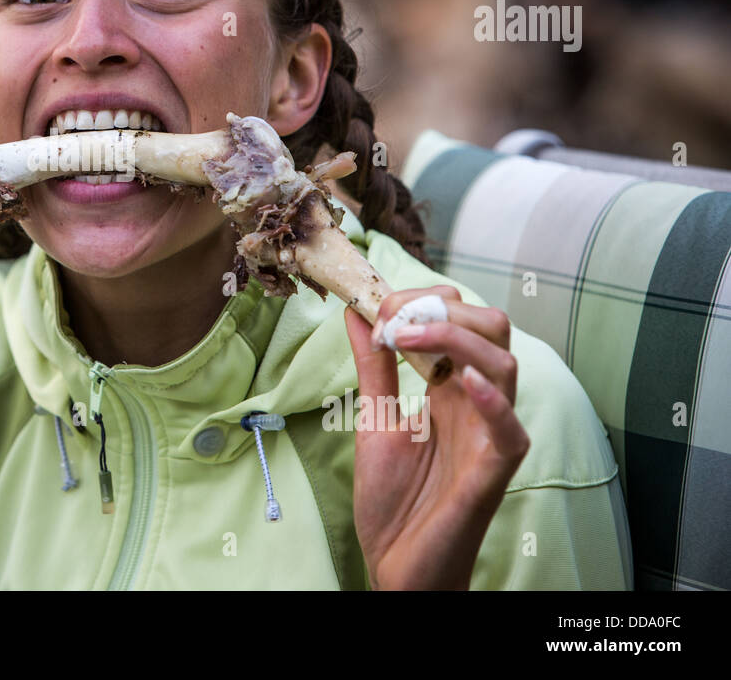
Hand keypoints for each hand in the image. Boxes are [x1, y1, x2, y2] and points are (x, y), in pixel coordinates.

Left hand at [343, 285, 530, 589]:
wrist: (395, 563)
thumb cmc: (393, 500)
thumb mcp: (374, 418)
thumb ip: (374, 366)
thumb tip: (357, 311)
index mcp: (452, 389)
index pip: (460, 320)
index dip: (423, 302)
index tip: (378, 304)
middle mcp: (477, 405)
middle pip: (493, 330)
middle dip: (445, 309)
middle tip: (395, 318)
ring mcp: (490, 435)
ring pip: (505, 366)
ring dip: (457, 339)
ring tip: (409, 337)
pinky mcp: (494, 472)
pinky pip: (510, 430)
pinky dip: (491, 400)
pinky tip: (461, 381)